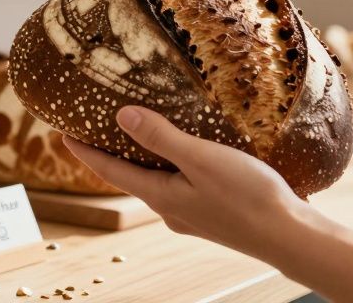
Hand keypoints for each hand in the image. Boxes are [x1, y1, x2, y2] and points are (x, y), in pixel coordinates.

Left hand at [64, 106, 309, 257]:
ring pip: (158, 181)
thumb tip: (120, 117)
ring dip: (145, 158)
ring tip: (141, 132)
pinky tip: (190, 153)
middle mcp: (170, 209)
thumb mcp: (201, 159)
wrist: (289, 236)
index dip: (84, 151)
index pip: (110, 171)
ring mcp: (192, 214)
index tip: (62, 132)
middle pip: (131, 176)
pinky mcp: (214, 212)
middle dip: (113, 152)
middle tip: (97, 126)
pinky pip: (182, 184)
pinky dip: (173, 165)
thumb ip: (161, 137)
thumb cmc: (248, 196)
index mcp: (160, 196)